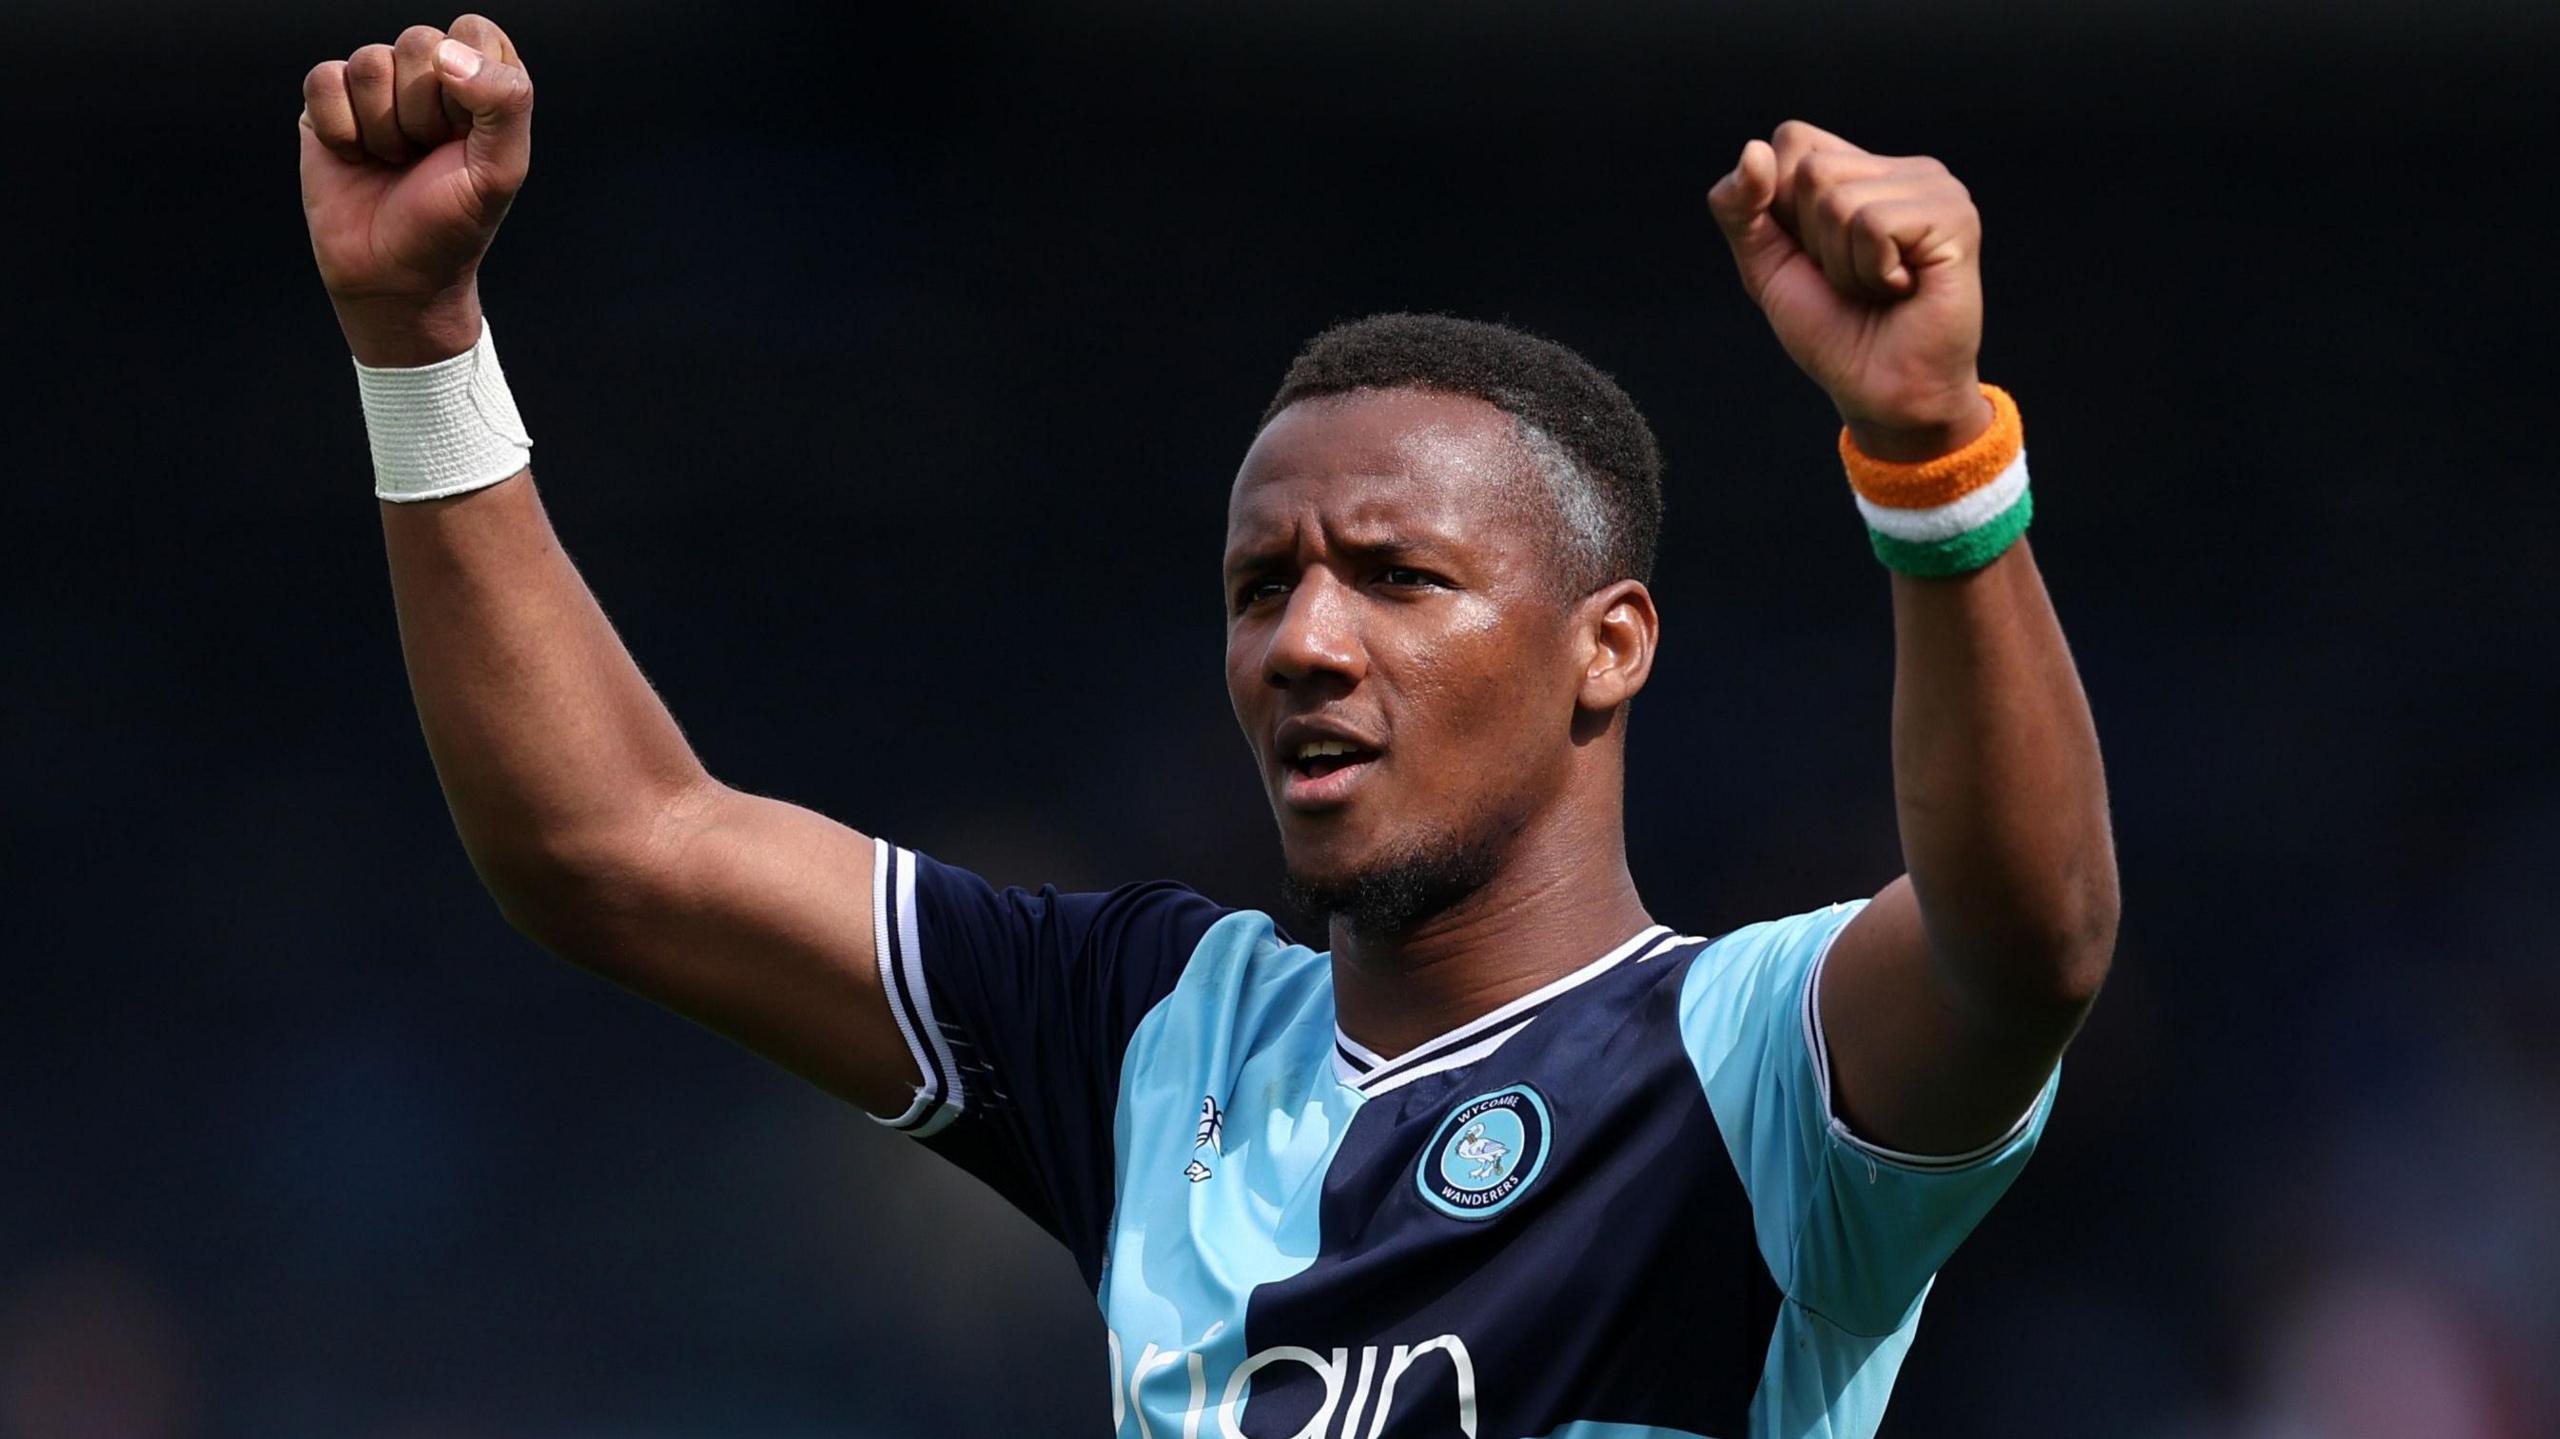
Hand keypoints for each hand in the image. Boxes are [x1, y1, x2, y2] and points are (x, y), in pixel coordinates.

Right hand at [299, 14, 532, 364]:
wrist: (394, 275)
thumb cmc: (453, 224)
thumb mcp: (502, 170)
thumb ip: (504, 103)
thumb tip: (448, 53)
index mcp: (480, 81)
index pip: (473, 33)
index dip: (469, 85)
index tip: (467, 136)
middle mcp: (428, 74)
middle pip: (418, 41)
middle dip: (424, 112)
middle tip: (426, 155)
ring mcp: (375, 87)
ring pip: (369, 62)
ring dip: (384, 127)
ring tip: (393, 160)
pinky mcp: (327, 103)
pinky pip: (324, 80)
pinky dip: (341, 129)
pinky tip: (356, 157)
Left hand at [1708, 121, 1990, 462]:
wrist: (1881, 393)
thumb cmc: (1832, 330)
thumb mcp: (1765, 265)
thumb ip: (1740, 208)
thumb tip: (1754, 150)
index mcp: (1862, 169)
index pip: (1793, 139)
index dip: (1781, 206)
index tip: (1816, 256)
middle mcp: (1904, 169)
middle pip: (1812, 170)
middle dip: (1815, 241)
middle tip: (1854, 280)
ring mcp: (1936, 188)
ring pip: (1839, 200)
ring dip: (1844, 265)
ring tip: (1878, 288)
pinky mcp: (1955, 217)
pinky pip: (1873, 225)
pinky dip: (1871, 272)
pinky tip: (1902, 289)